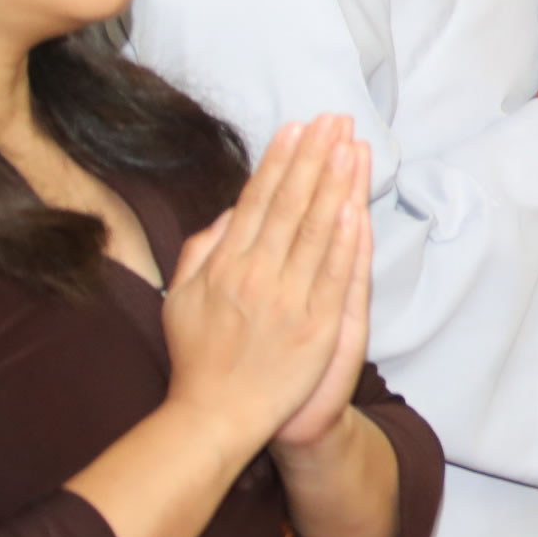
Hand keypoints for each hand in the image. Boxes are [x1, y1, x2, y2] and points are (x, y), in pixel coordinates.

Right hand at [162, 119, 369, 457]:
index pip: (258, 201)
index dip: (280, 162)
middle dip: (314, 159)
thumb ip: (201, 250)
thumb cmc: (198, 358)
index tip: (297, 127)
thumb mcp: (182, 298)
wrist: (216, 417)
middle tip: (333, 120)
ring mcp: (289, 301)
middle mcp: (257, 276)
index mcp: (225, 266)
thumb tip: (231, 211)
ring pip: (317, 231)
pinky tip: (355, 206)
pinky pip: (334, 275)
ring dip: (335, 185)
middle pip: (291, 206)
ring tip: (351, 145)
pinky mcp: (315, 327)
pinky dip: (345, 240)